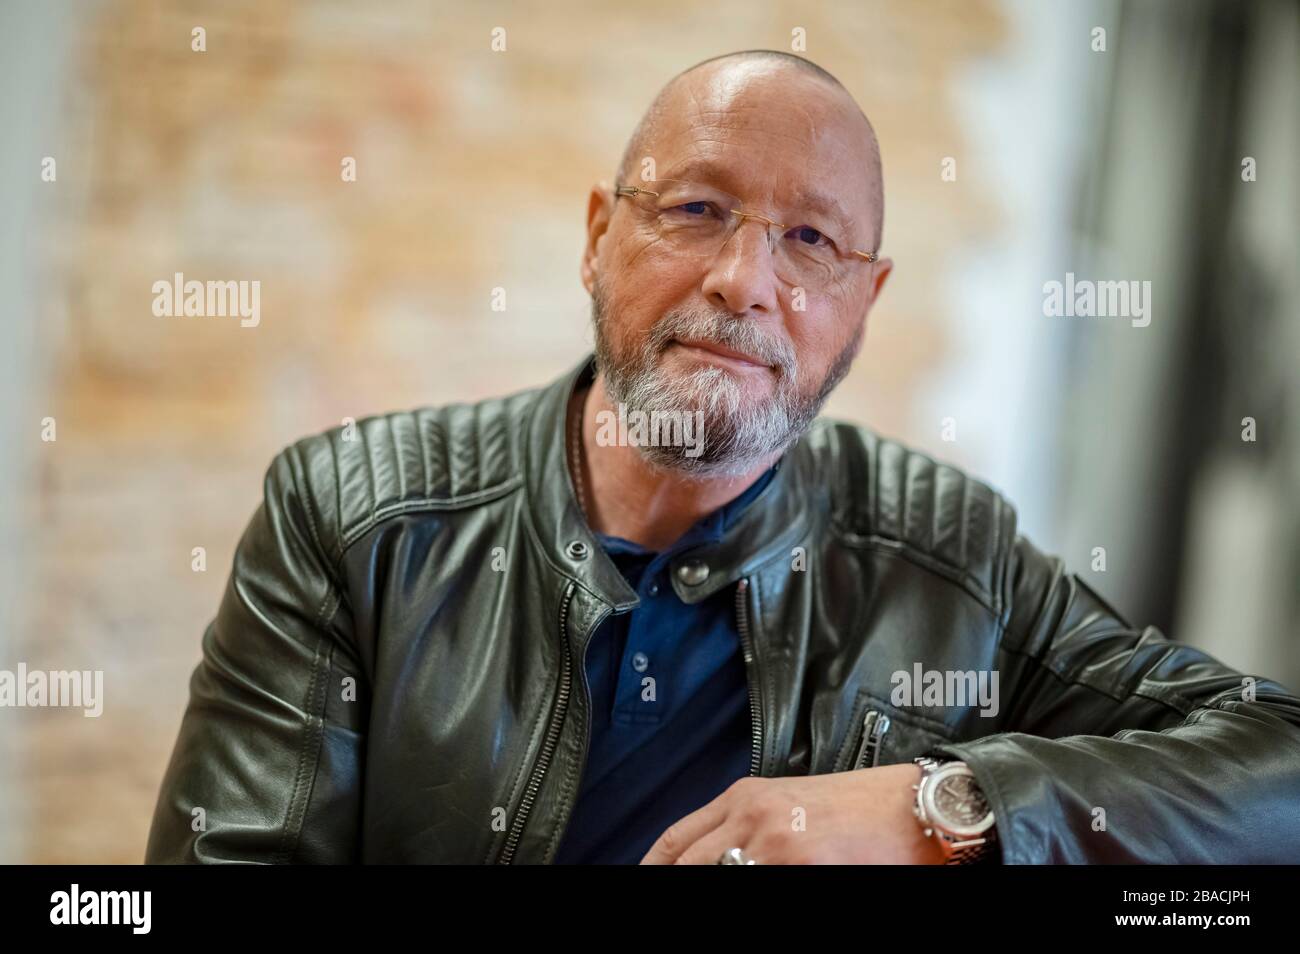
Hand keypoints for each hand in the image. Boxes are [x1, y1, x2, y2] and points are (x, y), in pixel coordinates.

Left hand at [640, 763, 947, 863]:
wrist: (918, 808)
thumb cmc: (865, 806)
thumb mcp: (791, 804)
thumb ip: (748, 826)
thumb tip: (718, 857)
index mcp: (745, 797)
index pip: (676, 840)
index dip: (653, 868)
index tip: (646, 878)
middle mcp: (751, 818)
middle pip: (686, 865)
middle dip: (672, 883)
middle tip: (662, 896)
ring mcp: (774, 846)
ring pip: (718, 876)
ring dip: (714, 887)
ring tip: (739, 880)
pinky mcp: (801, 867)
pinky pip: (761, 887)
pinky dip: (759, 893)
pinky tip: (778, 888)